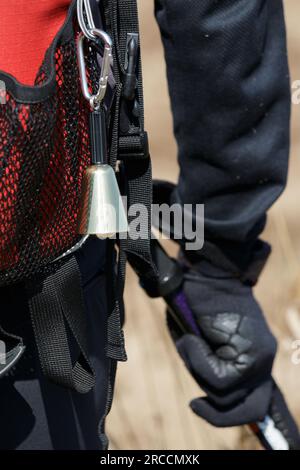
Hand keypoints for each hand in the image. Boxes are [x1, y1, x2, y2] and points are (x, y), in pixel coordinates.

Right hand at [168, 264, 276, 426]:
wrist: (207, 271)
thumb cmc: (198, 301)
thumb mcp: (201, 342)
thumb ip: (208, 368)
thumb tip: (206, 390)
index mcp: (254, 356)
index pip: (255, 400)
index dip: (230, 414)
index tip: (202, 407)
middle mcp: (263, 359)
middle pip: (246, 408)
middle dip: (216, 412)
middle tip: (195, 403)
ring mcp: (260, 356)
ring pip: (227, 394)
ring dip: (200, 372)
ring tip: (190, 343)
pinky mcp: (250, 351)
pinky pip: (220, 378)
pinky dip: (198, 361)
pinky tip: (191, 338)